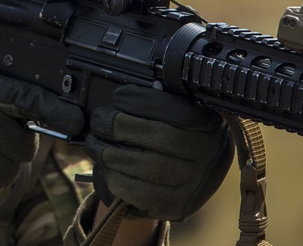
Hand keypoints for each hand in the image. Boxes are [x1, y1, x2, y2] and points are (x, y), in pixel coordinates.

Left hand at [85, 84, 233, 221]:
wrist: (189, 176)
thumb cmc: (172, 132)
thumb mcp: (173, 112)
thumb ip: (154, 101)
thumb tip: (124, 95)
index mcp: (206, 124)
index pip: (178, 110)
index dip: (144, 102)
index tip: (118, 97)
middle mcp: (207, 155)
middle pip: (161, 138)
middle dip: (119, 127)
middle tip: (98, 122)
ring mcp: (194, 183)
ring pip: (149, 168)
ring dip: (111, 154)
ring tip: (96, 145)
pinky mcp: (176, 206)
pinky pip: (141, 194)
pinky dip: (116, 179)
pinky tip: (107, 169)